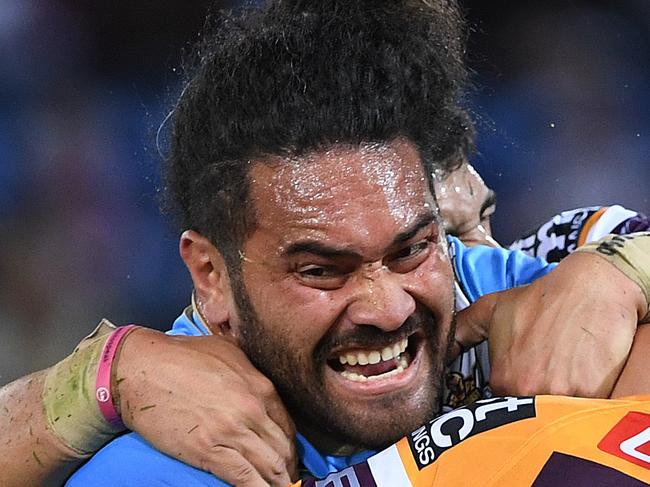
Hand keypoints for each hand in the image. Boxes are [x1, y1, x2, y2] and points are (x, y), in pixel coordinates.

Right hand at [114, 328, 296, 486]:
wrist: (143, 369)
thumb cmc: (182, 355)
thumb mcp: (229, 349)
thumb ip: (251, 369)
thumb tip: (260, 384)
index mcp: (260, 386)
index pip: (289, 426)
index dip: (291, 446)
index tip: (289, 456)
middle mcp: (253, 410)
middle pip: (283, 449)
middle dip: (288, 468)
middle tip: (287, 479)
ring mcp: (232, 431)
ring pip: (271, 468)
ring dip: (278, 482)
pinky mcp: (209, 451)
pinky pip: (245, 478)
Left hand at [453, 252, 645, 397]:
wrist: (590, 289)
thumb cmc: (539, 300)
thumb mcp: (490, 310)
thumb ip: (460, 332)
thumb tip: (442, 351)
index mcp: (504, 380)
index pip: (503, 408)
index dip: (514, 395)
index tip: (525, 379)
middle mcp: (529, 393)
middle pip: (530, 415)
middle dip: (536, 403)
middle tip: (547, 376)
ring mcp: (563, 398)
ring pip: (557, 417)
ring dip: (560, 405)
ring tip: (564, 375)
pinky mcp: (596, 397)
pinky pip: (585, 413)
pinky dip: (585, 402)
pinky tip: (583, 378)